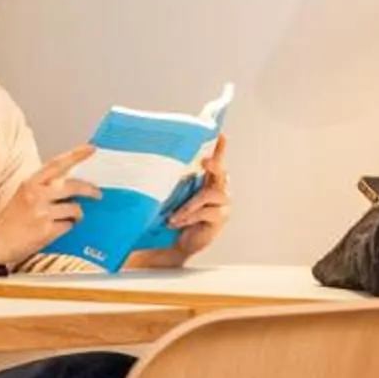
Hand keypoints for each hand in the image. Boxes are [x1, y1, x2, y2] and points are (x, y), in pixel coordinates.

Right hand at [0, 143, 93, 263]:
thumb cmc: (11, 219)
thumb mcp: (24, 194)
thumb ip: (45, 186)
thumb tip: (73, 183)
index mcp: (30, 183)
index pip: (57, 164)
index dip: (76, 155)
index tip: (91, 149)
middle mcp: (36, 195)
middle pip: (73, 186)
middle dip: (90, 190)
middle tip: (97, 194)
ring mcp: (41, 213)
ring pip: (75, 208)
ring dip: (77, 214)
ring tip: (69, 217)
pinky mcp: (46, 231)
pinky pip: (69, 225)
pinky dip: (67, 227)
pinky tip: (57, 228)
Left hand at [129, 135, 230, 268]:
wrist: (174, 242)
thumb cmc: (172, 214)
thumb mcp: (172, 194)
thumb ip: (173, 181)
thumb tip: (156, 161)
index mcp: (208, 180)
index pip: (216, 160)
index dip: (219, 148)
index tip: (220, 135)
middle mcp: (220, 188)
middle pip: (221, 171)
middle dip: (213, 164)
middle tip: (204, 161)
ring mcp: (223, 204)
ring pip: (210, 194)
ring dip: (189, 204)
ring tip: (173, 215)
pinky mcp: (220, 218)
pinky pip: (205, 212)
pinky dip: (188, 216)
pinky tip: (175, 222)